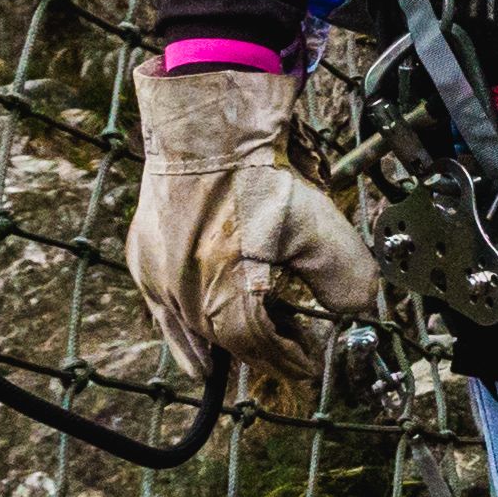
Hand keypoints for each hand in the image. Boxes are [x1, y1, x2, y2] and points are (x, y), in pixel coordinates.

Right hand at [125, 60, 379, 385]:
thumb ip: (344, 276)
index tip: (309, 367)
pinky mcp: (142, 259)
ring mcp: (157, 277)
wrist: (206, 129)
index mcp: (224, 289)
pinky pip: (161, 313)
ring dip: (222, 349)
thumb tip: (355, 310)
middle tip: (289, 348)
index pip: (258, 344)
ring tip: (241, 364)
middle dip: (260, 351)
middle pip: (225, 342)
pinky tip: (194, 350)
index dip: (287, 360)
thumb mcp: (318, 225)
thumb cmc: (257, 174)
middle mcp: (185, 292)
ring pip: (191, 333)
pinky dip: (182, 335)